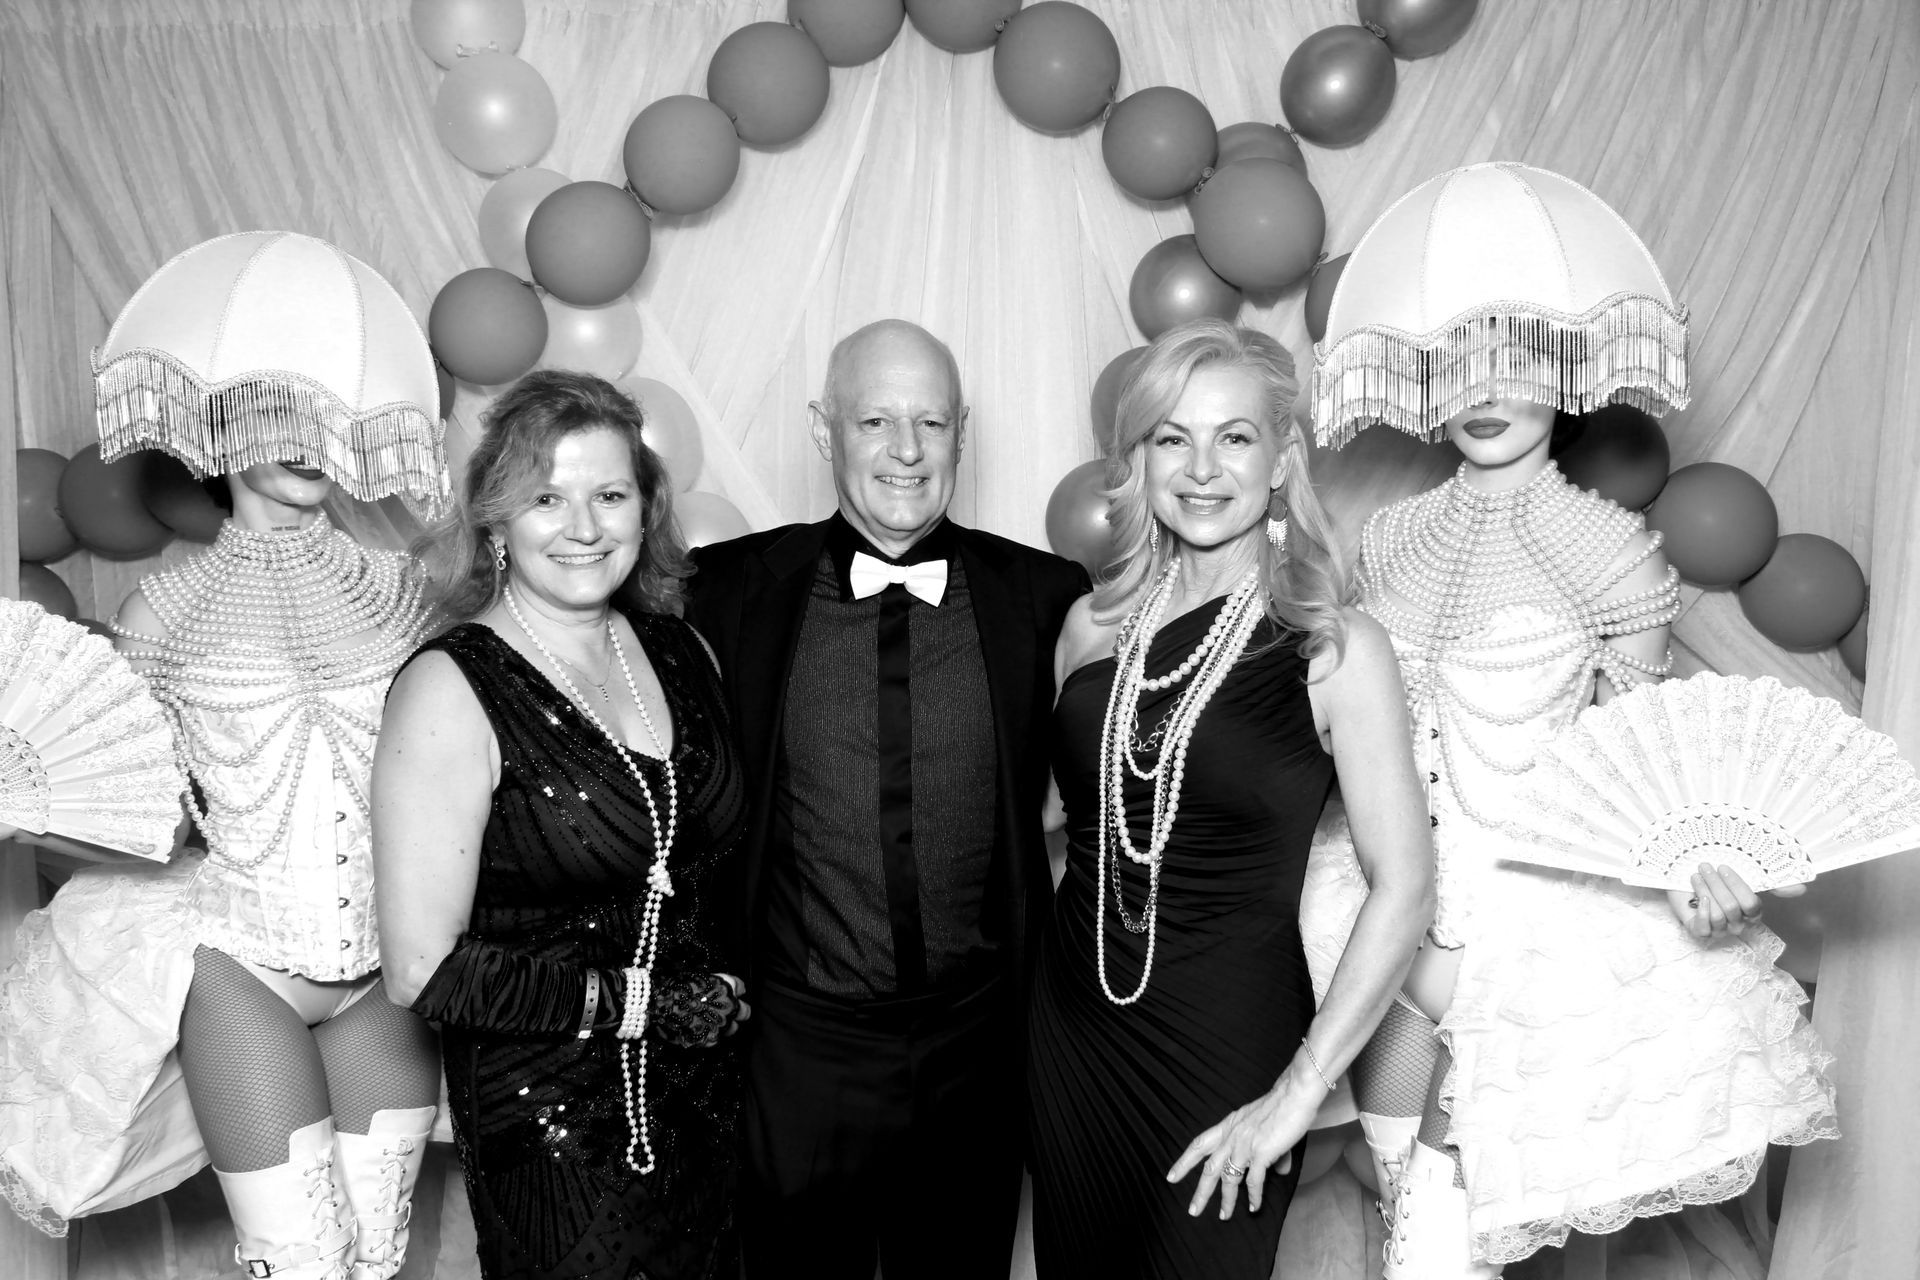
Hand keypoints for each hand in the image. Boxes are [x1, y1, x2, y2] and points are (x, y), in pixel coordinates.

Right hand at [651, 972, 750, 1047]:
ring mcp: (721, 1024)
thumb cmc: (675, 988)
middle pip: (745, 1011)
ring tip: (713, 1022)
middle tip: (729, 1011)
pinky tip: (702, 1029)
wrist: (658, 1005)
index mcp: (724, 986)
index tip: (733, 992)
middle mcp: (727, 1005)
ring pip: (734, 1027)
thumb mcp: (697, 979)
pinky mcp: (711, 1039)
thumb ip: (712, 985)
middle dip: (738, 1010)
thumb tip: (716, 989)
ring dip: (727, 1024)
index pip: (741, 987)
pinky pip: (718, 1038)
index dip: (736, 990)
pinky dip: (712, 1034)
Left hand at [1166, 1075, 1321, 1219]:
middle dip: (1200, 1192)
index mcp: (1228, 1126)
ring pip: (1229, 1179)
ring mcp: (1244, 1145)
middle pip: (1209, 1168)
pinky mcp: (1261, 1152)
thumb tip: (1279, 1170)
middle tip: (1192, 1210)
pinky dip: (1253, 1196)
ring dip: (1227, 1200)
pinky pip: (1254, 1181)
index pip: (1199, 1145)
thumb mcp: (1262, 1125)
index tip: (1171, 1177)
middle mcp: (1231, 1136)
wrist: (1294, 1094)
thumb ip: (1266, 1150)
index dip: (1184, 1162)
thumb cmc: (1281, 1106)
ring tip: (1224, 1216)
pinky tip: (1253, 1207)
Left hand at [1666, 862, 1764, 938]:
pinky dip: (1701, 912)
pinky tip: (1697, 898)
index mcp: (1751, 912)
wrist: (1685, 890)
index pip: (1750, 903)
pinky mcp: (1703, 933)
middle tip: (1704, 868)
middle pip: (1731, 907)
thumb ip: (1748, 877)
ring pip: (1717, 915)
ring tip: (1696, 877)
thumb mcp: (1729, 878)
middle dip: (1716, 883)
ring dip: (1704, 891)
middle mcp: (1738, 924)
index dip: (1736, 884)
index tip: (1722, 868)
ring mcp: (1721, 931)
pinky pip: (1705, 928)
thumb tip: (1770, 878)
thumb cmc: (1711, 883)